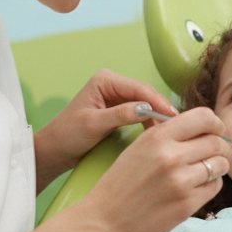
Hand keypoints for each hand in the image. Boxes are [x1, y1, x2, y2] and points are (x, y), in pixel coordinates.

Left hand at [34, 70, 178, 184]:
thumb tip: (147, 110)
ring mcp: (117, 97)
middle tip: (176, 127)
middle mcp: (112, 84)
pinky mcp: (119, 110)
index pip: (139, 88)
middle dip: (160, 109)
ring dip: (157, 117)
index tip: (172, 116)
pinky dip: (150, 122)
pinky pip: (141, 113)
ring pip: (146, 104)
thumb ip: (120, 115)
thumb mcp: (93, 124)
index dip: (157, 101)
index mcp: (105, 80)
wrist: (54, 151)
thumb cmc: (67, 135)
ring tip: (170, 132)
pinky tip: (158, 133)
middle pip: (145, 95)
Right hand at [73, 107, 231, 231]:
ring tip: (203, 171)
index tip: (214, 130)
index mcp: (157, 137)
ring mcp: (181, 182)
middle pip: (216, 141)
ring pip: (221, 164)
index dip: (214, 123)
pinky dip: (210, 185)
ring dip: (217, 166)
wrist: (105, 221)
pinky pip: (215, 186)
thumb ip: (166, 133)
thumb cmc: (120, 184)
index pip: (203, 117)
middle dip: (218, 146)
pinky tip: (195, 187)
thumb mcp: (138, 147)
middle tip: (211, 153)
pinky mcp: (187, 204)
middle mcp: (171, 156)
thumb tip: (198, 124)